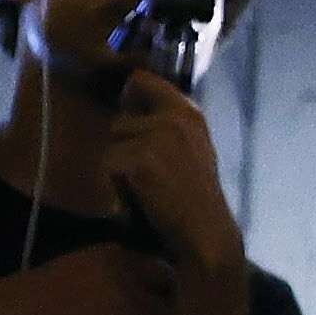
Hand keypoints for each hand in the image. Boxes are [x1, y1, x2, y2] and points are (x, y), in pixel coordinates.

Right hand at [0, 244, 173, 314]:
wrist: (10, 309)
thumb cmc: (41, 294)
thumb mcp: (83, 269)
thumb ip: (116, 278)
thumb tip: (148, 303)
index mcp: (118, 252)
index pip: (165, 271)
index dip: (172, 297)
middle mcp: (127, 269)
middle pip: (172, 299)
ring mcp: (124, 296)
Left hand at [95, 68, 244, 272]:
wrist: (205, 234)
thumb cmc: (197, 198)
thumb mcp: (193, 149)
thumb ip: (167, 124)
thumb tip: (130, 101)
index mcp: (189, 112)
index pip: (141, 80)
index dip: (130, 98)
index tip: (133, 118)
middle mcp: (174, 116)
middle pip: (120, 119)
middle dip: (125, 144)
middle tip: (152, 173)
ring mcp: (156, 136)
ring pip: (113, 143)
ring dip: (121, 166)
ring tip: (148, 186)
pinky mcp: (138, 159)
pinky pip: (110, 165)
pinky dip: (120, 185)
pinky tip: (143, 197)